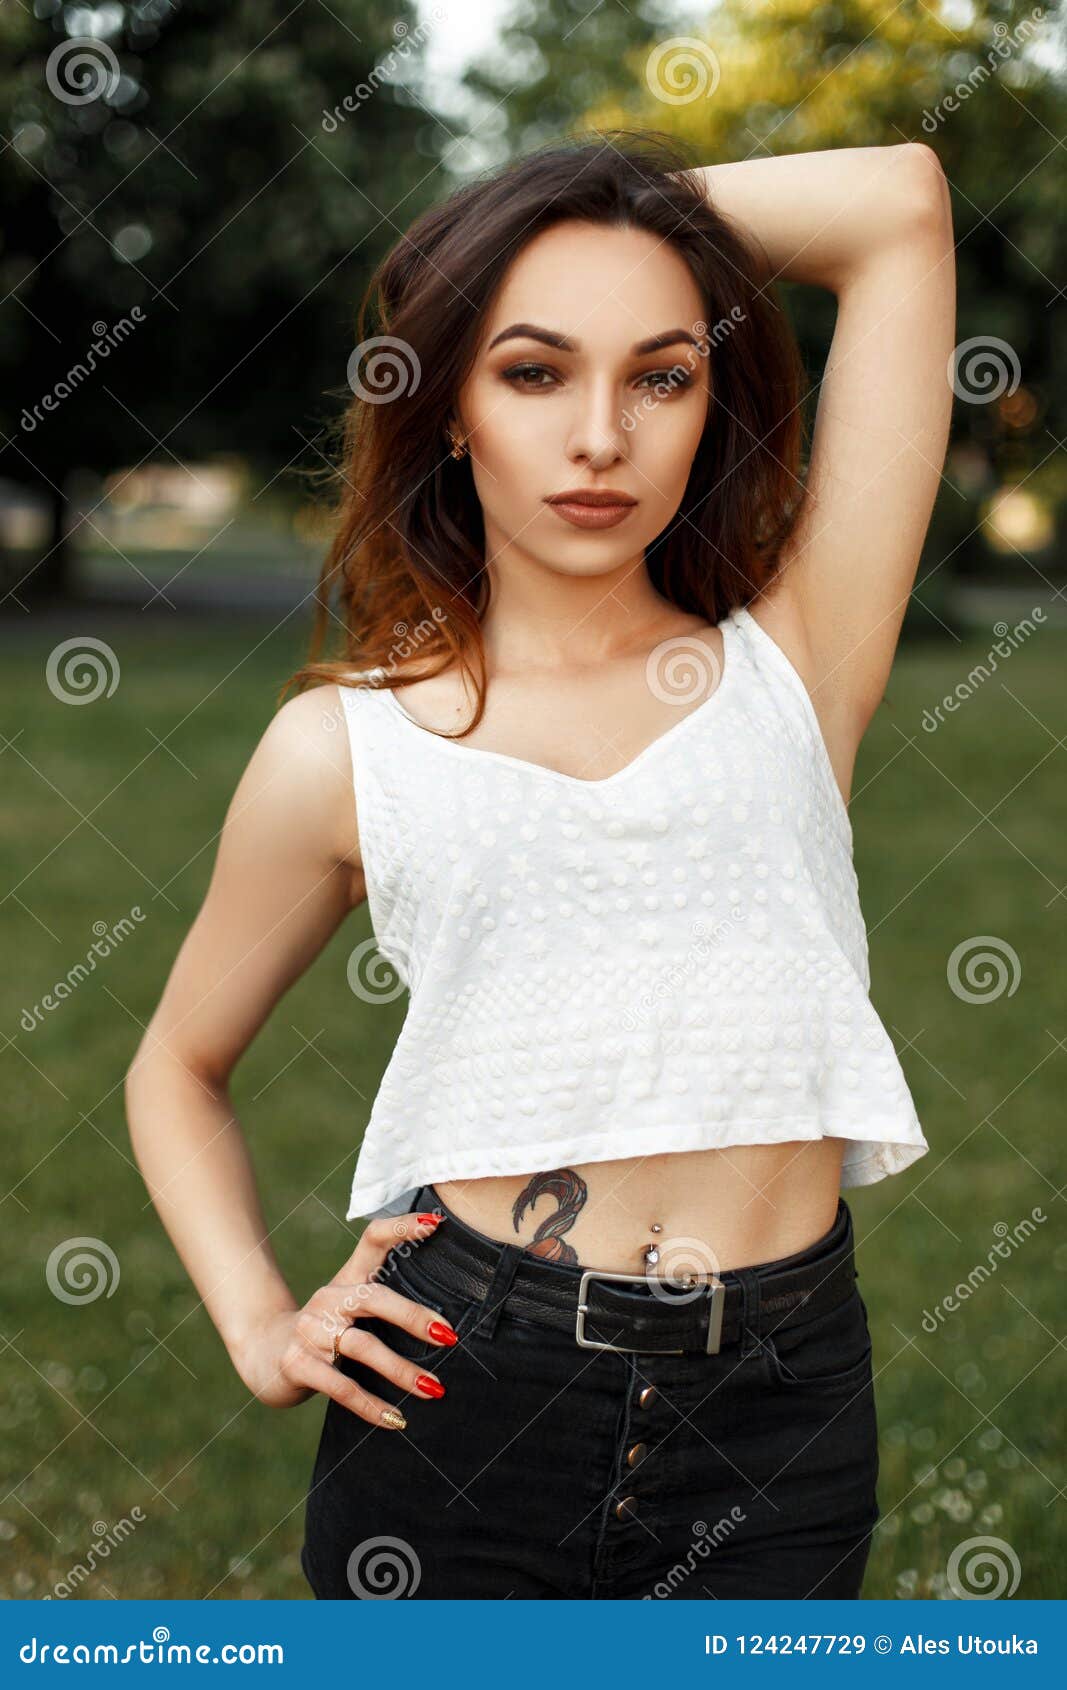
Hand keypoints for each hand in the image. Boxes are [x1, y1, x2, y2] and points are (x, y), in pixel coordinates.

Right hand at [233, 1211, 454, 1423]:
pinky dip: (371, 1405)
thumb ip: (384, 1303)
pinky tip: (396, 1419)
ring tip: (433, 1388)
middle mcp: (328, 1298)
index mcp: (346, 1279)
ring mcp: (310, 1330)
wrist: (263, 1352)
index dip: (401, 1227)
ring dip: (400, 1370)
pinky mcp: (297, 1363)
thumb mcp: (348, 1306)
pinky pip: (341, 1387)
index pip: (372, 1240)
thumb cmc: (324, 1331)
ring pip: (361, 1346)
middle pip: (373, 1297)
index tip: (435, 1223)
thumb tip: (445, 1324)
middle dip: (412, 1316)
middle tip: (448, 1336)